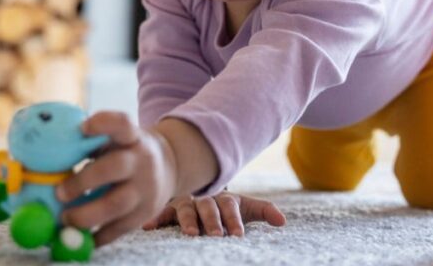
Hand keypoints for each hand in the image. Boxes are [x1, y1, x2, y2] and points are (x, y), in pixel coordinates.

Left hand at [55, 111, 178, 246]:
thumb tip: (49, 153)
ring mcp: (146, 189)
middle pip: (116, 167)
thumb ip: (91, 143)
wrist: (167, 167)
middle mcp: (143, 160)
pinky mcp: (145, 213)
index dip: (104, 123)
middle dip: (84, 181)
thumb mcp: (117, 139)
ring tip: (64, 219)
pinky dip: (97, 236)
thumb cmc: (126, 152)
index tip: (82, 128)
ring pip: (117, 205)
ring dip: (86, 215)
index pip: (123, 124)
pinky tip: (79, 237)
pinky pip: (119, 229)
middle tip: (58, 193)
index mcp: (132, 137)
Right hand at [142, 192, 285, 236]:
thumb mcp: (245, 207)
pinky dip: (156, 218)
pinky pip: (162, 213)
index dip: (233, 221)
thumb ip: (263, 211)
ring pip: (186, 209)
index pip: (230, 208)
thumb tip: (283, 221)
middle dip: (212, 222)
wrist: (203, 196)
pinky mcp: (170, 209)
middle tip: (216, 236)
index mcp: (224, 199)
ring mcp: (186, 203)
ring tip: (190, 234)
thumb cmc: (226, 208)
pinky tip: (149, 227)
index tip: (237, 236)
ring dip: (187, 221)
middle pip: (208, 207)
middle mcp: (204, 199)